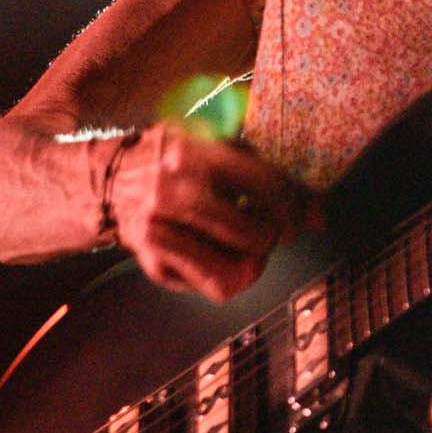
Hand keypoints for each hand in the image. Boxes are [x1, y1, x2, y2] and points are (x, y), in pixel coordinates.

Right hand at [105, 124, 310, 302]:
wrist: (112, 180)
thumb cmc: (183, 159)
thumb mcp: (222, 146)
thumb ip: (272, 176)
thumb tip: (319, 219)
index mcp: (197, 154)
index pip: (267, 186)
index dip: (295, 206)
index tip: (301, 214)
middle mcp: (174, 194)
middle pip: (254, 236)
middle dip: (273, 235)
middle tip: (271, 228)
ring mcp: (158, 232)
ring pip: (233, 273)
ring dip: (253, 261)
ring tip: (249, 245)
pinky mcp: (152, 261)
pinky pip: (212, 286)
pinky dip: (229, 275)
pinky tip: (224, 254)